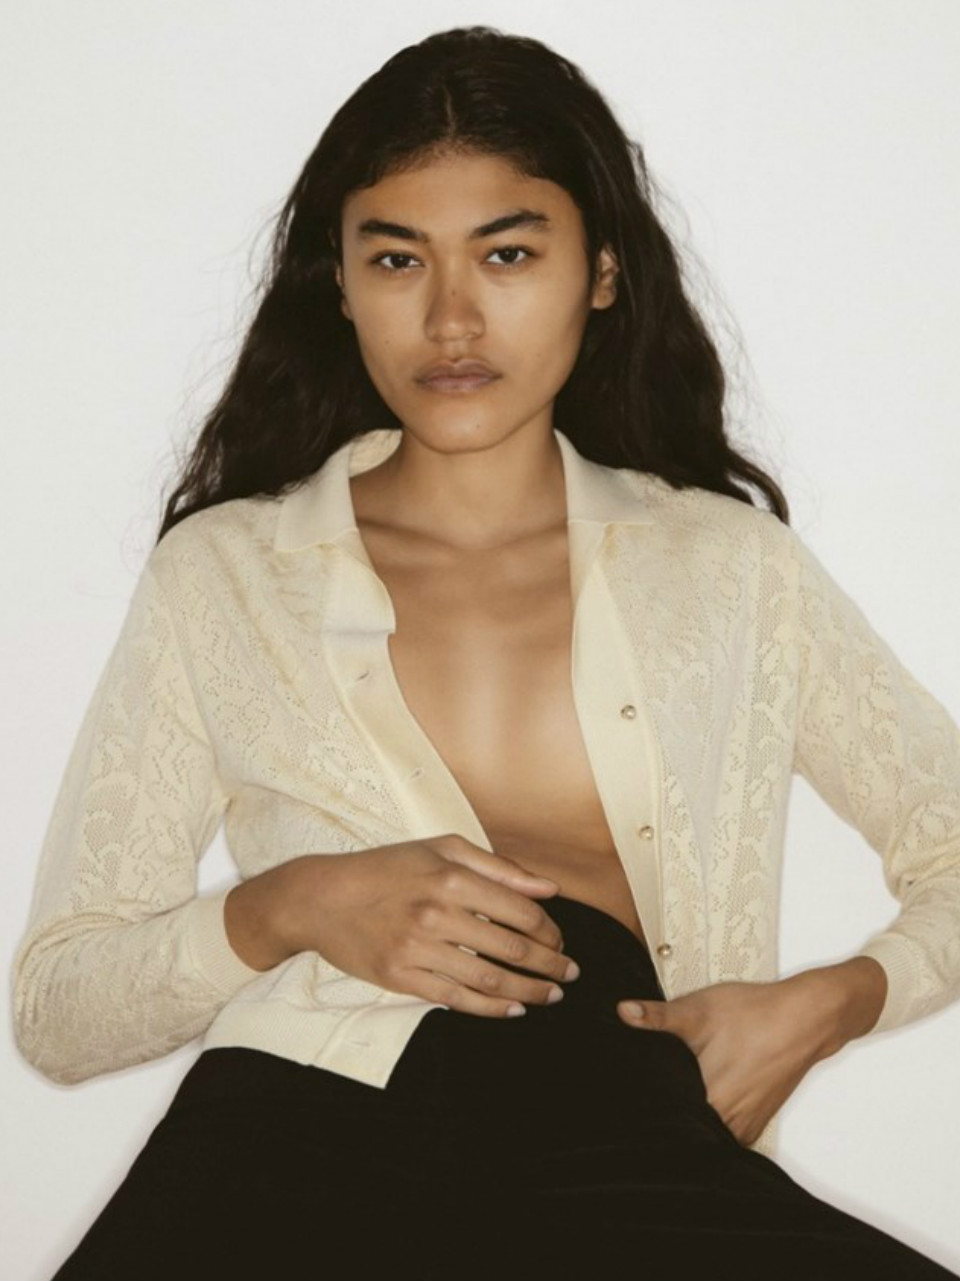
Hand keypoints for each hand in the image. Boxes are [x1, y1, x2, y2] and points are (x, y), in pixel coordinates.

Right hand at [225, 834, 580, 1017]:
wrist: (322, 898)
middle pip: (512, 948)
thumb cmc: (386, 868)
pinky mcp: (401, 977)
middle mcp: (437, 913)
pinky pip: (456, 999)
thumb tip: (548, 888)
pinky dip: (490, 1008)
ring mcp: (418, 949)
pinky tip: (513, 1010)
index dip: (550, 930)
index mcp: (452, 877)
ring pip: (489, 979)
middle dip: (550, 964)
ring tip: (551, 995)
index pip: (521, 911)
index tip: (561, 939)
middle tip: (569, 973)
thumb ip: (498, 867)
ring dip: (529, 991)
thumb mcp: (441, 848)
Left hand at [616, 959, 885, 1145]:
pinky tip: (699, 1095)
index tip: (627, 1101)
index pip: (667, 1120)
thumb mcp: (697, 1010)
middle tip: (643, 1095)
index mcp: (711, 1104)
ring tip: (670, 1095)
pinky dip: (709, 1116)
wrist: (805, 1018)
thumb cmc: (755, 1014)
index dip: (645, 1110)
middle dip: (666, 1112)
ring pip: (705, 1132)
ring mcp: (745, 1127)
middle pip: (686, 1128)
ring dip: (690, 1116)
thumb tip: (622, 1012)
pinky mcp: (756, 1122)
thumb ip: (656, 1017)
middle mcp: (729, 1125)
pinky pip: (723, 1130)